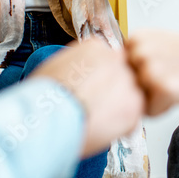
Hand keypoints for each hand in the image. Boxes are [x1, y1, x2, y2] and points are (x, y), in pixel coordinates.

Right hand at [33, 40, 144, 156]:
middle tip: (98, 108)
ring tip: (97, 121)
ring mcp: (127, 80)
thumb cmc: (43, 98)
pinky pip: (135, 115)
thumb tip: (80, 77)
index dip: (102, 79)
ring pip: (132, 94)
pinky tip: (103, 130)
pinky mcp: (134, 104)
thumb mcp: (55, 68)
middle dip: (114, 92)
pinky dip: (123, 125)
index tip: (94, 91)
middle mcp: (115, 59)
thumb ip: (76, 66)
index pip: (108, 60)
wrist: (48, 117)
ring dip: (120, 108)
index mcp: (94, 47)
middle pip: (123, 74)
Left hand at [126, 29, 178, 115]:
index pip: (121, 72)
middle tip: (173, 76)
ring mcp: (149, 68)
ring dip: (155, 100)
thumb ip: (136, 56)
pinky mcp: (161, 87)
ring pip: (137, 101)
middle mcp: (138, 50)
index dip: (142, 77)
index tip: (163, 68)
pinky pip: (152, 112)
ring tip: (178, 83)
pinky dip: (166, 108)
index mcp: (137, 37)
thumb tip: (111, 75)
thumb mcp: (161, 45)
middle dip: (145, 91)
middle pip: (126, 88)